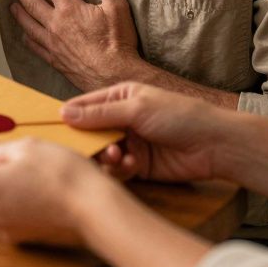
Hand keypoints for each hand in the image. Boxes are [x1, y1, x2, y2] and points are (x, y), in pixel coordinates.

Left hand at [0, 139, 106, 245]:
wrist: (93, 207)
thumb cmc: (61, 174)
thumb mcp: (28, 147)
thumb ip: (0, 149)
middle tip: (15, 162)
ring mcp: (5, 230)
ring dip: (6, 191)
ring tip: (33, 177)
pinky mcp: (22, 239)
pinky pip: (11, 217)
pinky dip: (20, 205)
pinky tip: (41, 193)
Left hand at [6, 0, 140, 91]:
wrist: (114, 77)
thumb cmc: (118, 42)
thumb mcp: (117, 6)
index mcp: (70, 9)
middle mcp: (56, 25)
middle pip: (31, 2)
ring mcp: (52, 43)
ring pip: (28, 24)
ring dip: (18, 12)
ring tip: (11, 4)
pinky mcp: (54, 60)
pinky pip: (34, 47)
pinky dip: (27, 38)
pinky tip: (24, 35)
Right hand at [63, 82, 230, 182]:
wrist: (214, 145)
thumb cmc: (180, 116)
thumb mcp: (137, 109)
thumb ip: (100, 113)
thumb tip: (64, 113)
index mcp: (120, 97)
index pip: (85, 106)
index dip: (69, 117)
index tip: (53, 130)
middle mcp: (122, 119)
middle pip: (90, 132)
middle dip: (88, 142)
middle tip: (90, 150)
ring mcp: (130, 143)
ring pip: (102, 153)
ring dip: (106, 157)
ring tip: (118, 157)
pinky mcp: (138, 166)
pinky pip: (117, 170)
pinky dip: (121, 169)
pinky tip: (132, 166)